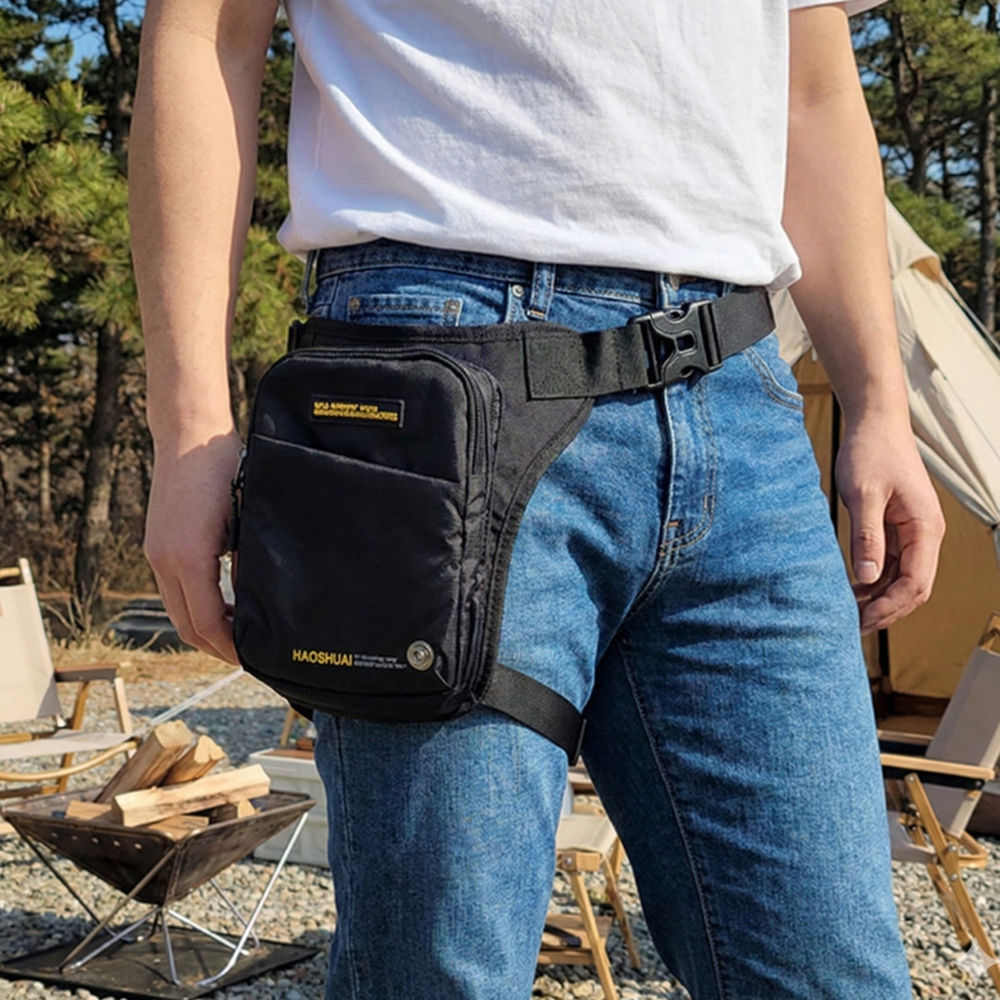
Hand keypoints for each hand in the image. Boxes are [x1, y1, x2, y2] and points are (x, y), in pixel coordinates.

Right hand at [144, 429, 243, 661]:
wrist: (189, 436)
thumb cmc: (224, 469)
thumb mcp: (247, 516)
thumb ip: (248, 561)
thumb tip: (259, 601)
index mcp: (189, 556)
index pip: (206, 623)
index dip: (229, 648)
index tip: (252, 658)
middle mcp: (165, 560)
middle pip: (187, 626)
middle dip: (216, 647)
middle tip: (248, 656)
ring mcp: (156, 554)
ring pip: (177, 611)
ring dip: (205, 629)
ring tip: (238, 636)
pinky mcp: (157, 546)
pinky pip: (173, 591)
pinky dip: (195, 607)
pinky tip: (221, 606)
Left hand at [835, 413, 944, 633]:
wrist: (874, 423)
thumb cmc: (871, 451)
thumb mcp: (864, 494)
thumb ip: (867, 536)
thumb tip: (869, 578)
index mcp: (925, 527)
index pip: (916, 582)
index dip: (890, 606)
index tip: (861, 620)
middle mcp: (925, 534)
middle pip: (913, 587)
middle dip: (886, 609)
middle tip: (851, 626)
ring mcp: (912, 531)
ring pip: (902, 578)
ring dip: (879, 598)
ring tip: (847, 613)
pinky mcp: (896, 527)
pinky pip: (890, 563)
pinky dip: (874, 580)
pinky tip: (851, 589)